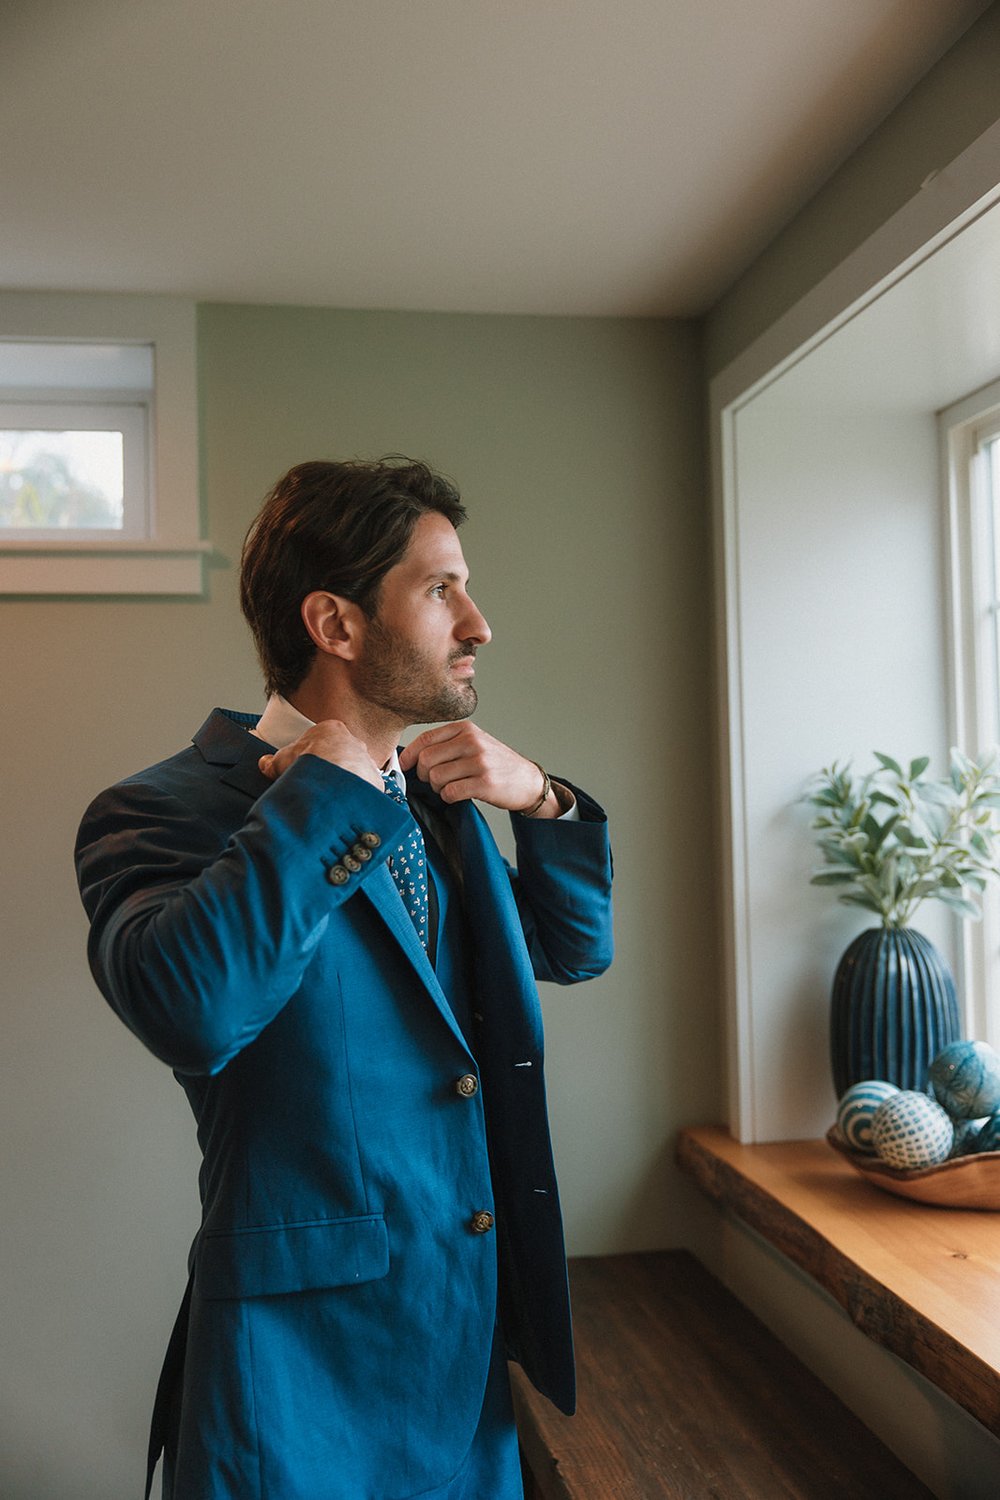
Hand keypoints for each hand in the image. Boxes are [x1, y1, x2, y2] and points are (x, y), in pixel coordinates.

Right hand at [259, 720, 382, 789]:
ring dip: (343, 784)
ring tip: (327, 799)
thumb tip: (265, 763)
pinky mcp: (373, 781)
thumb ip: (274, 761)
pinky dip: (354, 797)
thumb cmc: (309, 765)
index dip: (310, 756)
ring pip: (353, 772)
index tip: (303, 770)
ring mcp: (365, 761)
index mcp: (331, 730)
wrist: (332, 783)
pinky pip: (364, 789)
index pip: (322, 741)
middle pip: (340, 756)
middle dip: (328, 770)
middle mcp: (353, 743)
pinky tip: (341, 805)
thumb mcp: (281, 760)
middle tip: (315, 786)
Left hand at [400, 723, 562, 815]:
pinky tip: (458, 795)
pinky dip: (448, 798)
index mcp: (466, 729)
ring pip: (436, 777)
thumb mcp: (474, 743)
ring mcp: (479, 762)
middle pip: (426, 760)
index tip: (407, 767)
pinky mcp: (485, 783)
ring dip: (438, 788)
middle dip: (425, 775)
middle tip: (435, 781)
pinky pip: (450, 792)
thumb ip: (446, 744)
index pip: (425, 739)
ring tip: (451, 787)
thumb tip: (411, 757)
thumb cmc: (496, 764)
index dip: (410, 756)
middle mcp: (472, 742)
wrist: (528, 781)